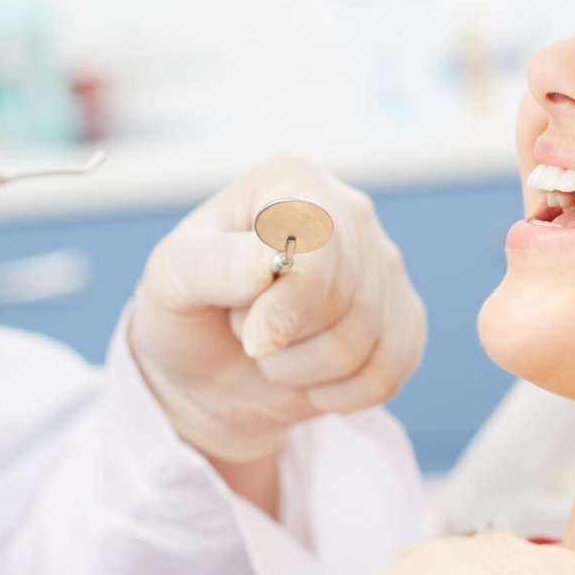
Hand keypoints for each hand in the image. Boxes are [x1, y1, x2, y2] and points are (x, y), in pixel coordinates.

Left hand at [129, 158, 426, 464]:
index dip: (293, 302)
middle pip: (347, 297)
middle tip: (247, 331)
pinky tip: (309, 378)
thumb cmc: (187, 310)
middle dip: (286, 340)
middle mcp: (349, 210)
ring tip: (272, 349)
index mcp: (291, 180)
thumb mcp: (170, 280)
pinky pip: (392, 369)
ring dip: (304, 371)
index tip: (256, 340)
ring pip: (367, 342)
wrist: (209, 373)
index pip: (322, 239)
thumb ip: (212, 265)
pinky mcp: (404, 315)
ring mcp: (383, 262)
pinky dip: (342, 394)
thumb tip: (269, 263)